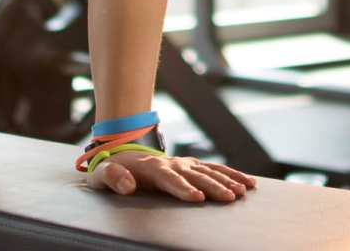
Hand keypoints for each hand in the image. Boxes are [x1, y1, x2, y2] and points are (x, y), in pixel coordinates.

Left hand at [86, 149, 256, 202]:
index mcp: (150, 168)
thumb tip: (129, 186)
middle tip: (230, 197)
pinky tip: (247, 183)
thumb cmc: (109, 170)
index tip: (197, 198)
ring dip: (227, 180)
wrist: (119, 152)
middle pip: (195, 175)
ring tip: (242, 191)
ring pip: (210, 171)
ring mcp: (183, 163)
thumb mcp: (101, 174)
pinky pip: (215, 169)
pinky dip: (232, 174)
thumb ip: (112, 178)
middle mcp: (172, 163)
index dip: (183, 188)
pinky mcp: (191, 166)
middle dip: (213, 186)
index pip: (169, 178)